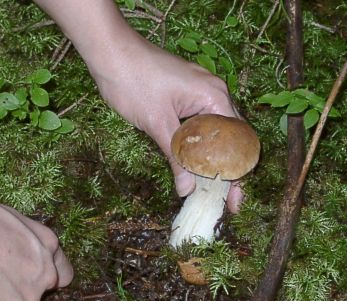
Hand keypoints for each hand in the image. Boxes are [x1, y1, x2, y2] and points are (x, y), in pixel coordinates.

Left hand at [89, 36, 242, 211]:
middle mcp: (213, 94)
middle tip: (222, 201)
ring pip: (211, 133)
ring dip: (209, 159)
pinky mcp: (184, 96)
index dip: (236, 174)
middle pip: (228, 139)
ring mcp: (198, 93)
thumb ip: (175, 157)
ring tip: (207, 189)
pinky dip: (195, 146)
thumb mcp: (156, 123)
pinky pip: (197, 125)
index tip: (233, 201)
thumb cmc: (134, 81)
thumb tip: (187, 190)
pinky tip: (191, 164)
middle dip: (225, 170)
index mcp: (214, 96)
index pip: (236, 142)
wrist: (110, 52)